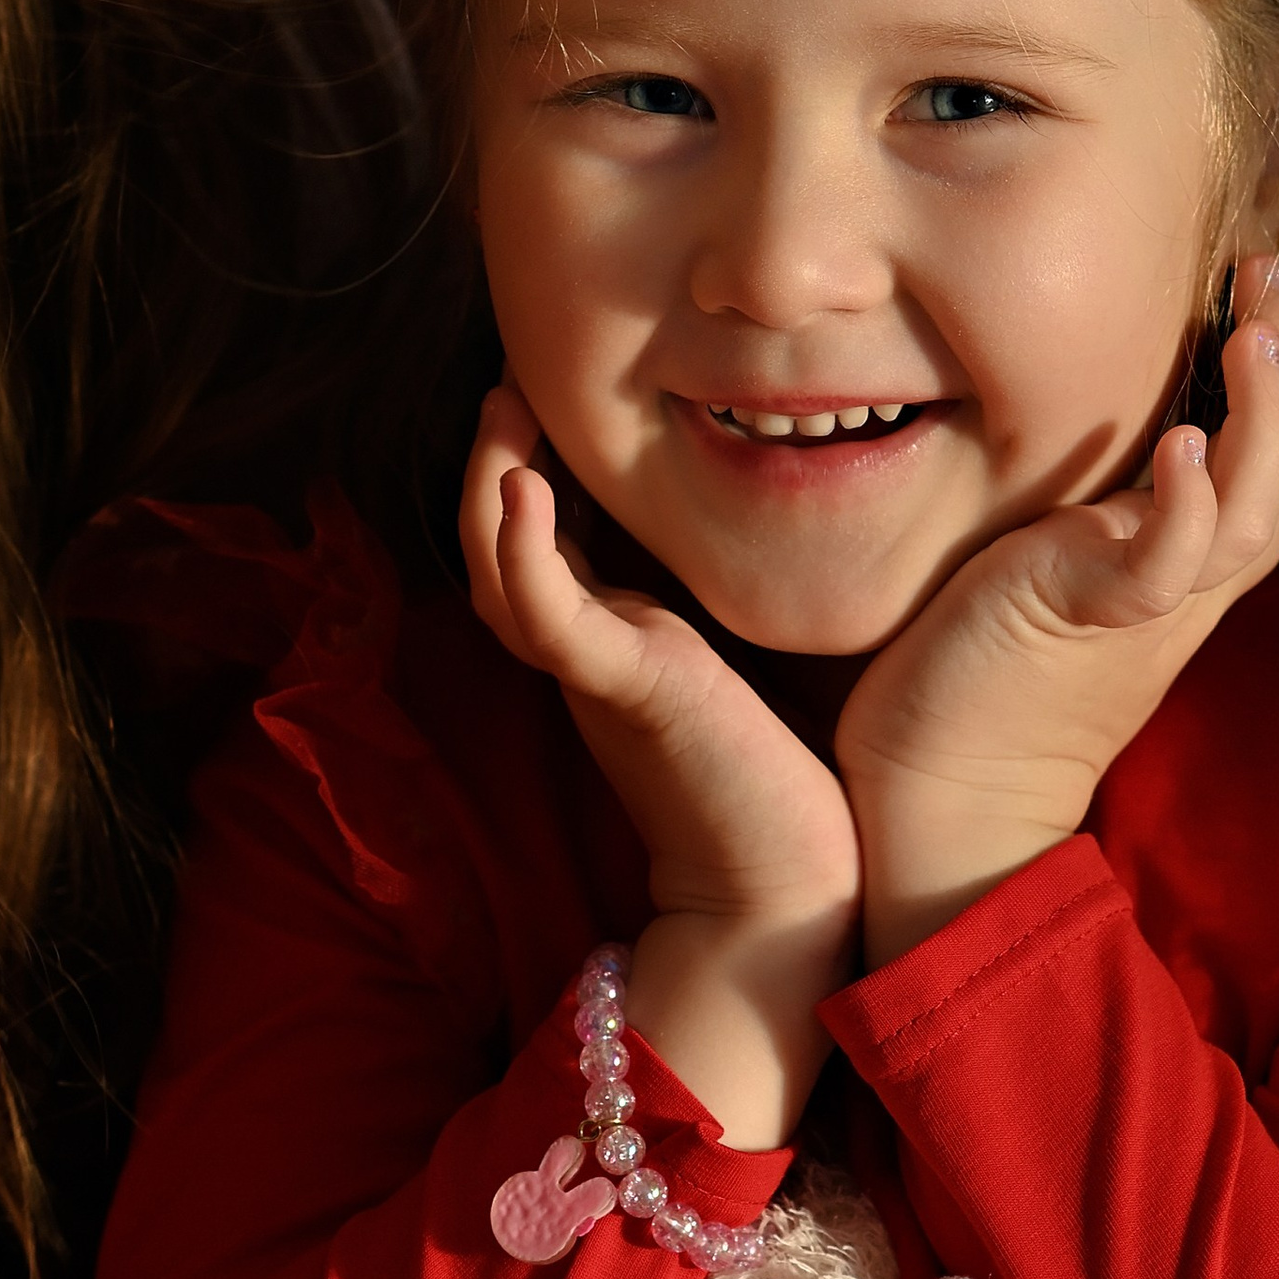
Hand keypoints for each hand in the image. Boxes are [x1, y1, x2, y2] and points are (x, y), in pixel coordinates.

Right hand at [462, 384, 859, 1146]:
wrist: (788, 895)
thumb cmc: (777, 784)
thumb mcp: (739, 670)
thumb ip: (717, 615)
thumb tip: (749, 539)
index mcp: (615, 649)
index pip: (543, 549)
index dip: (528, 473)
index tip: (541, 395)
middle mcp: (593, 659)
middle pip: (500, 553)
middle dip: (491, 465)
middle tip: (505, 382)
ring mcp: (602, 676)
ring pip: (505, 575)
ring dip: (491, 488)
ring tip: (502, 407)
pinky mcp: (631, 693)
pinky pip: (554, 619)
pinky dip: (527, 554)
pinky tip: (521, 486)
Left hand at [836, 255, 1278, 965]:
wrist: (940, 791)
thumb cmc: (973, 670)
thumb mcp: (1049, 563)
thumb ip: (1084, 503)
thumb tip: (1077, 420)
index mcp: (1179, 569)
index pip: (1270, 464)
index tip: (1261, 290)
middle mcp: (1183, 588)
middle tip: (1270, 275)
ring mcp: (1144, 608)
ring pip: (1253, 512)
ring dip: (1266, 419)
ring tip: (1257, 332)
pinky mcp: (1088, 622)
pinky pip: (1164, 567)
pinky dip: (1187, 508)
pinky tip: (1188, 445)